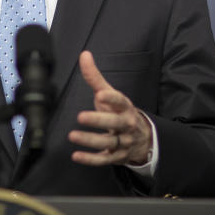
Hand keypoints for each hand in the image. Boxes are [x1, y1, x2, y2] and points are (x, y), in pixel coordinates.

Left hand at [68, 50, 151, 166]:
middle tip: (81, 117)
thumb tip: (84, 55)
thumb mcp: (110, 94)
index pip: (120, 101)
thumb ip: (95, 77)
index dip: (111, 98)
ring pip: (108, 142)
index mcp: (125, 107)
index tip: (100, 94)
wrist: (141, 138)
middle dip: (99, 120)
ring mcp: (123, 142)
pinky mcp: (117, 156)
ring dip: (90, 140)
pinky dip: (90, 159)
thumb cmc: (120, 112)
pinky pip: (104, 159)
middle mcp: (126, 125)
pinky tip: (76, 156)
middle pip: (115, 124)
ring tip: (72, 135)